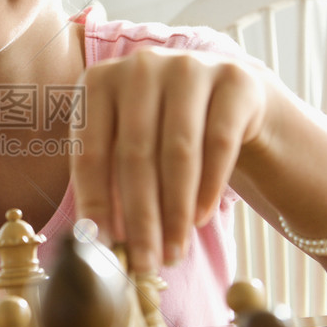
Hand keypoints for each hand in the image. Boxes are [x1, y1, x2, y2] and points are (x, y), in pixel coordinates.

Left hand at [71, 48, 269, 273]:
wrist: (230, 100)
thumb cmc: (163, 131)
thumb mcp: (126, 145)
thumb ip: (107, 182)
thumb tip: (94, 242)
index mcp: (99, 80)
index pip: (92, 150)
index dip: (95, 202)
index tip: (102, 246)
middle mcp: (140, 65)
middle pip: (136, 154)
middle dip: (140, 217)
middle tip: (145, 262)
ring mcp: (189, 66)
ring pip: (179, 151)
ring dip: (175, 211)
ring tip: (173, 250)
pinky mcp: (235, 79)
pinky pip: (219, 143)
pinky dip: (208, 188)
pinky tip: (199, 220)